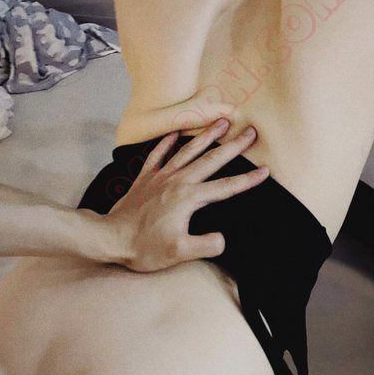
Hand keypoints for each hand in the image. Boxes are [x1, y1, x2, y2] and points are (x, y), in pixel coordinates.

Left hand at [105, 119, 267, 271]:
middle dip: (233, 146)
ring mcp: (160, 177)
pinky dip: (167, 142)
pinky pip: (158, 154)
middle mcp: (177, 181)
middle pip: (211, 160)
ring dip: (207, 136)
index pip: (225, 187)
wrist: (108, 238)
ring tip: (221, 122)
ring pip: (188, 151)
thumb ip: (206, 245)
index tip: (265, 171)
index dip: (247, 180)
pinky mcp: (145, 178)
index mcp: (189, 198)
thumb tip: (223, 238)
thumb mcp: (180, 252)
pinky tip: (175, 132)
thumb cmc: (144, 247)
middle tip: (250, 132)